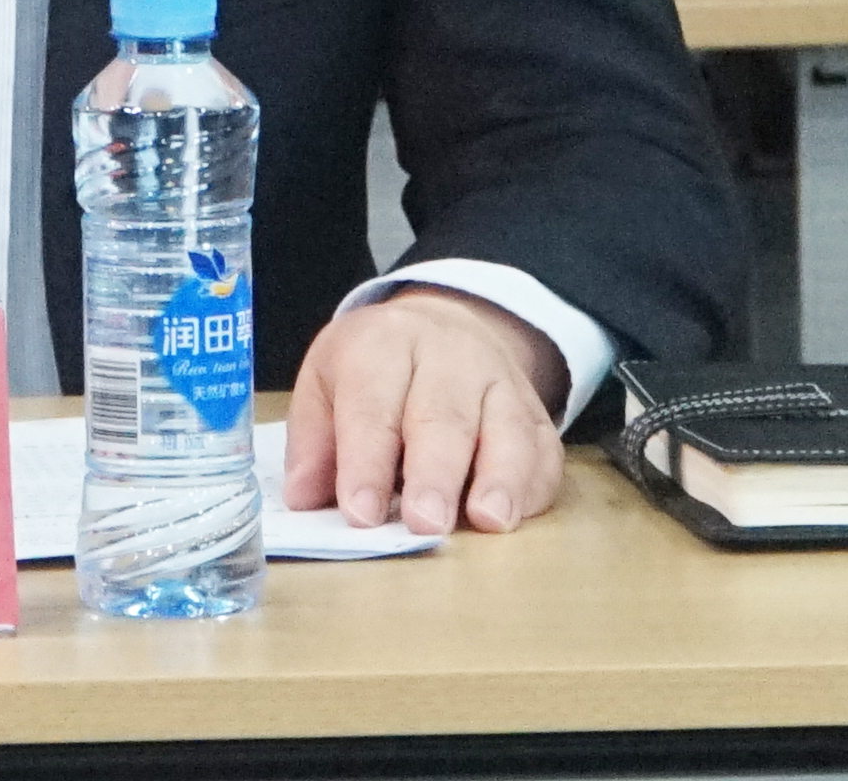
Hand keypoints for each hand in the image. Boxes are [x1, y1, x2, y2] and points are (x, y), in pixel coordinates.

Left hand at [282, 285, 566, 534]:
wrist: (444, 324)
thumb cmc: (374, 368)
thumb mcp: (326, 380)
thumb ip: (314, 440)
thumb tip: (303, 499)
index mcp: (381, 344)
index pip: (371, 404)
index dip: (365, 460)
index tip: (359, 513)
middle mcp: (446, 354)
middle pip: (442, 415)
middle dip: (434, 473)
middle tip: (424, 523)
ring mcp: (498, 380)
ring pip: (505, 428)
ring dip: (499, 478)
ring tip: (487, 520)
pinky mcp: (535, 412)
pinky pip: (544, 449)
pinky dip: (534, 486)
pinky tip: (516, 515)